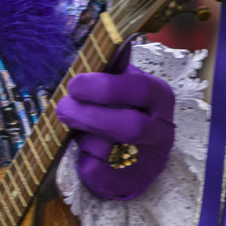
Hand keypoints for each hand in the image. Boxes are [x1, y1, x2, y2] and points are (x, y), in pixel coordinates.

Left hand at [56, 61, 174, 200]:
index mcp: (160, 97)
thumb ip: (111, 67)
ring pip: (111, 151)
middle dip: (89, 116)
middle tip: (63, 108)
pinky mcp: (134, 184)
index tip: (75, 84)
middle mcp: (162, 131)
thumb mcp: (122, 83)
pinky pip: (99, 174)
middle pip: (129, 127)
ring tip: (78, 131)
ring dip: (85, 139)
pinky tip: (84, 152)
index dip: (105, 87)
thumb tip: (105, 41)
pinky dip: (83, 162)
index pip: (140, 90)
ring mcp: (152, 161)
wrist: (134, 151)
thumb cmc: (122, 107)